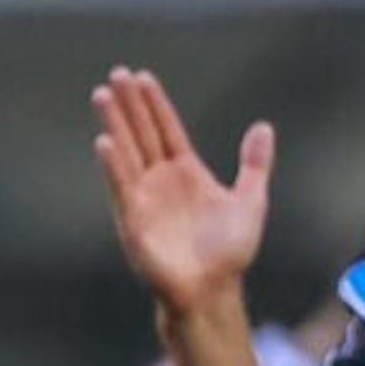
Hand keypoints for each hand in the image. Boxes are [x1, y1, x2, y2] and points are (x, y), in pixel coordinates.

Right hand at [92, 65, 270, 321]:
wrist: (214, 292)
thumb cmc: (229, 253)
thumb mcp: (250, 200)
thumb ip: (254, 164)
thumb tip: (262, 127)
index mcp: (185, 172)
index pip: (166, 128)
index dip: (154, 103)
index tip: (141, 77)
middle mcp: (160, 181)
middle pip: (142, 132)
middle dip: (129, 104)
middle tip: (116, 73)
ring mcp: (144, 199)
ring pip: (127, 152)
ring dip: (114, 124)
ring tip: (102, 95)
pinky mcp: (133, 221)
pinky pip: (121, 187)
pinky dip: (112, 165)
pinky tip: (104, 142)